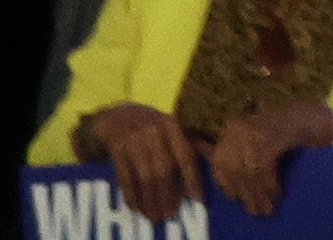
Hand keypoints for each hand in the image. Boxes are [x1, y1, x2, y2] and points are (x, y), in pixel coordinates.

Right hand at [84, 105, 200, 226]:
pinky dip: (131, 195)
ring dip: (150, 200)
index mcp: (174, 126)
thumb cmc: (154, 127)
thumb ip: (192, 143)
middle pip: (163, 170)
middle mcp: (154, 131)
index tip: (199, 201)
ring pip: (144, 176)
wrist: (118, 116)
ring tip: (154, 216)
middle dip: (167, 196)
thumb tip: (215, 161)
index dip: (193, 180)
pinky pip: (125, 177)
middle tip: (169, 215)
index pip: (186, 157)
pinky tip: (136, 208)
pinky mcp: (117, 149)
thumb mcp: (173, 128)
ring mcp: (134, 140)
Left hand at [206, 100, 332, 210]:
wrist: (313, 113)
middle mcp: (241, 127)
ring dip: (259, 192)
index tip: (234, 198)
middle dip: (247, 192)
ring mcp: (257, 130)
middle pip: (236, 168)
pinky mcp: (274, 135)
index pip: (220, 161)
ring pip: (250, 170)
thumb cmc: (283, 130)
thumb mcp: (255, 139)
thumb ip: (237, 154)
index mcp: (233, 128)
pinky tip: (276, 192)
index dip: (226, 183)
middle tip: (256, 210)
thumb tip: (224, 183)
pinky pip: (265, 167)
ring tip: (267, 206)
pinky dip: (270, 184)